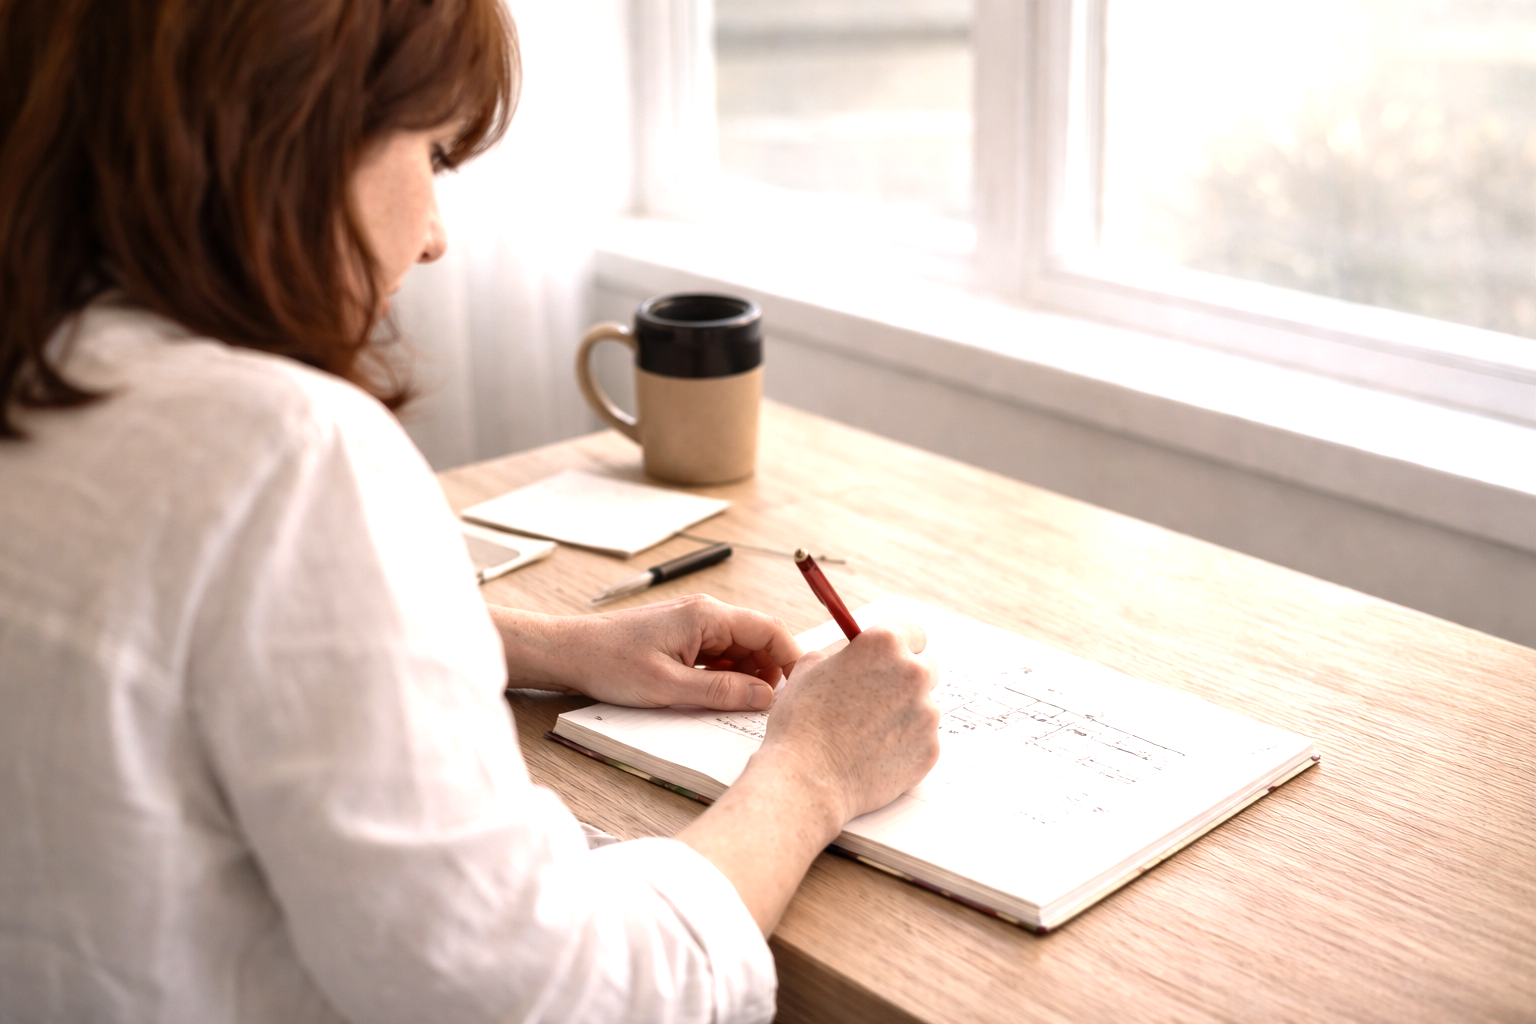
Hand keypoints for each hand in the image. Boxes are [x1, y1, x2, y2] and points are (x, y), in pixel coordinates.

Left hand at [489, 595, 801, 710]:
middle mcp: (706, 614)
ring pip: (740, 650)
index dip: (791, 660)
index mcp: (707, 615)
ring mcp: (695, 625)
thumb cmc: (611, 663)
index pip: (769, 630)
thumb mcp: (669, 687)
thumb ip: (722, 692)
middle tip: (770, 709)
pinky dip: (726, 676)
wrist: (570, 652)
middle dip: (769, 673)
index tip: (800, 690)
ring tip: (742, 708)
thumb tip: (765, 697)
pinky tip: (718, 698)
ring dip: (747, 677)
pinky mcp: (684, 638)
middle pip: (758, 640)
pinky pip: (719, 656)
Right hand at [676, 620, 940, 933]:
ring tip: (865, 732)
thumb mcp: (811, 665)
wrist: (807, 779)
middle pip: (925, 666)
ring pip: (923, 705)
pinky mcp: (931, 749)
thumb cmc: (801, 720)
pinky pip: (922, 738)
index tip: (890, 658)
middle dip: (904, 678)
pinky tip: (873, 752)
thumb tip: (861, 648)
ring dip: (903, 712)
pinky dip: (904, 743)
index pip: (913, 632)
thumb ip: (846, 650)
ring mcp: (927, 713)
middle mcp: (914, 673)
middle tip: (876, 697)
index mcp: (884, 644)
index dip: (898, 645)